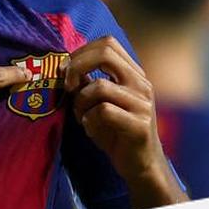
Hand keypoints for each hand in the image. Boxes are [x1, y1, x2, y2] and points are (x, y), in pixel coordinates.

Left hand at [65, 36, 182, 203]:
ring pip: (99, 87)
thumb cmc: (117, 132)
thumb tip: (65, 67)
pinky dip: (89, 120)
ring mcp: (142, 103)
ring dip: (80, 102)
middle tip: (67, 86)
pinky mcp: (139, 125)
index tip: (65, 71)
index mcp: (133, 74)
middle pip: (105, 54)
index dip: (81, 52)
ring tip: (81, 116)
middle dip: (77, 66)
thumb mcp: (101, 102)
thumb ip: (88, 83)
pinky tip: (90, 129)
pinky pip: (103, 111)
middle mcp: (141, 83)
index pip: (107, 43)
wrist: (140, 165)